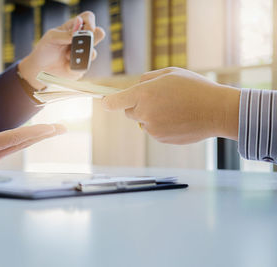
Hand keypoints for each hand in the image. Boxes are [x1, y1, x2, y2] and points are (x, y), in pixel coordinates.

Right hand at [0, 117, 65, 169]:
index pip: (15, 139)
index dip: (34, 132)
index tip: (52, 128)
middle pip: (22, 144)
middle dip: (43, 135)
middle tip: (62, 127)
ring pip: (18, 146)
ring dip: (36, 138)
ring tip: (52, 130)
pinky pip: (11, 147)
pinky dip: (24, 140)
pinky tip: (31, 136)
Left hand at [19, 11, 105, 88]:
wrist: (40, 69)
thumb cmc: (45, 50)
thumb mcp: (51, 38)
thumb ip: (65, 33)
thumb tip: (79, 26)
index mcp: (73, 28)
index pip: (88, 18)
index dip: (90, 22)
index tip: (87, 30)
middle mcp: (81, 39)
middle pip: (98, 34)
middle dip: (92, 39)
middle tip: (81, 44)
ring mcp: (83, 54)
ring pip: (93, 53)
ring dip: (80, 55)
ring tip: (67, 56)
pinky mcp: (82, 66)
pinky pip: (85, 66)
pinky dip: (75, 66)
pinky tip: (67, 65)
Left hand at [102, 67, 240, 143]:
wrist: (216, 110)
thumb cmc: (194, 88)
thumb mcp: (169, 73)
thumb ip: (146, 79)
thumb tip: (135, 88)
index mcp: (143, 94)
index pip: (113, 103)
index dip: (108, 102)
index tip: (106, 102)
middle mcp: (144, 113)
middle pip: (128, 112)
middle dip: (137, 105)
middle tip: (157, 98)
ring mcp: (152, 128)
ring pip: (142, 122)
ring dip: (151, 115)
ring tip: (173, 108)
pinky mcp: (161, 139)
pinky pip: (154, 130)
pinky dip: (161, 125)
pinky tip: (177, 118)